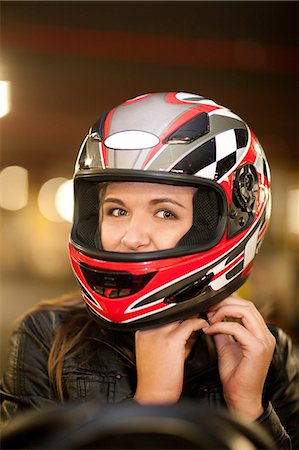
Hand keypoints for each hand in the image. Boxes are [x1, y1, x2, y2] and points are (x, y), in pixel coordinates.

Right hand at [134, 317, 208, 403]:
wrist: (153, 395)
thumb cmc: (154, 378)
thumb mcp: (151, 352)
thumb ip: (160, 337)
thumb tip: (177, 326)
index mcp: (142, 331)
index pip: (161, 314)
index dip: (175, 311)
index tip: (186, 312)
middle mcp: (149, 330)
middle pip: (170, 313)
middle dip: (185, 311)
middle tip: (197, 311)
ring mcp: (159, 334)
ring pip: (180, 316)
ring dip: (193, 315)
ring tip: (202, 316)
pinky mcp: (171, 341)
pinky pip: (189, 325)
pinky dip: (199, 323)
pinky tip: (204, 325)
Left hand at [203, 295, 275, 420]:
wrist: (240, 398)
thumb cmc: (235, 376)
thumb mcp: (226, 346)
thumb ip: (223, 331)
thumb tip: (213, 317)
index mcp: (260, 334)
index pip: (247, 307)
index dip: (228, 303)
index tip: (211, 306)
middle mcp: (265, 335)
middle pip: (246, 305)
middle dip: (225, 303)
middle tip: (209, 308)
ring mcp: (263, 341)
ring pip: (244, 311)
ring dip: (223, 311)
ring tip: (210, 318)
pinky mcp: (257, 348)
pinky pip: (236, 328)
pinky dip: (220, 325)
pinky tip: (209, 330)